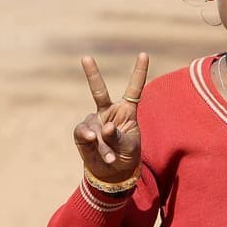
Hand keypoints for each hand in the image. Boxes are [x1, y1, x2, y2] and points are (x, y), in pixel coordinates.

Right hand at [73, 52, 148, 182]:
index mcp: (127, 110)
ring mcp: (94, 121)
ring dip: (102, 142)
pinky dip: (89, 140)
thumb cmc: (126, 155)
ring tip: (110, 156)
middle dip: (92, 74)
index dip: (139, 72)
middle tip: (85, 57)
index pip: (134, 88)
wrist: (112, 172)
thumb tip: (105, 127)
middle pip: (98, 90)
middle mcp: (109, 111)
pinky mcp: (82, 133)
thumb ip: (118, 137)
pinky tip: (93, 144)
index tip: (143, 54)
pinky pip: (83, 132)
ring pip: (94, 125)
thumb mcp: (129, 147)